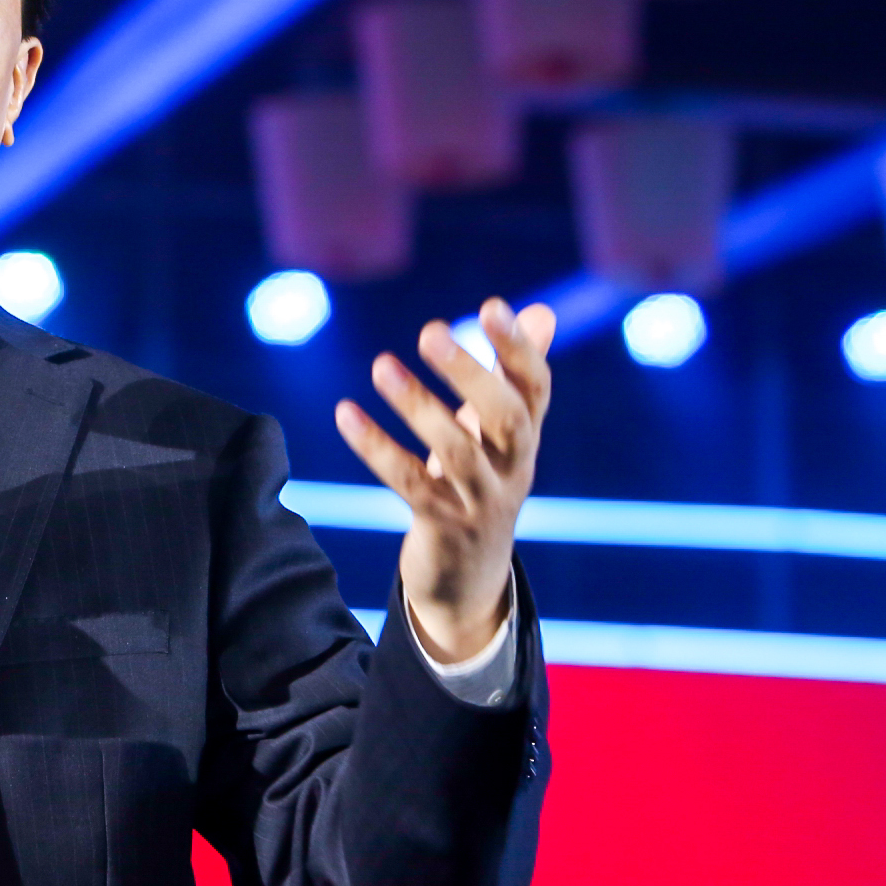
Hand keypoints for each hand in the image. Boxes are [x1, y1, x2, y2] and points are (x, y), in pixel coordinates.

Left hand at [334, 297, 555, 661]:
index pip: (535, 389)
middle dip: (471, 374)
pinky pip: (407, 482)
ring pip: (455, 453)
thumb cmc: (480, 484)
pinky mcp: (440, 525)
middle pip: (506, 419)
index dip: (519, 349)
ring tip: (381, 364)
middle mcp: (512, 469)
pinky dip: (375, 446)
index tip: (492, 306)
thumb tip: (541, 311)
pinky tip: (345, 413)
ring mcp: (479, 501)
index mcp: (526, 439)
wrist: (469, 579)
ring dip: (417, 406)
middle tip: (431, 332)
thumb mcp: (499, 433)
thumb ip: (512, 374)